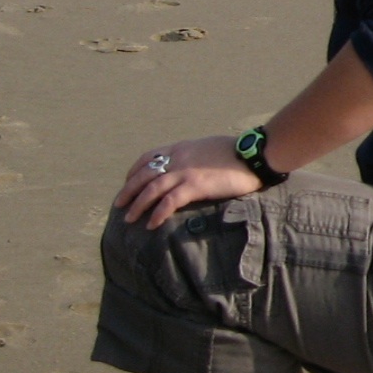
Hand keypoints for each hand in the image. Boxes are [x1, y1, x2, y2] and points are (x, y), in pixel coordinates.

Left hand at [113, 135, 259, 230]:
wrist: (253, 154)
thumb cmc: (237, 153)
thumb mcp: (208, 148)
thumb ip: (194, 157)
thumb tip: (191, 168)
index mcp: (181, 148)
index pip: (148, 157)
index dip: (134, 172)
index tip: (128, 183)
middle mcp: (178, 158)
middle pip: (144, 174)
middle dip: (128, 191)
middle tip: (119, 205)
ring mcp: (185, 171)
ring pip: (151, 189)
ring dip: (137, 205)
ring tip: (129, 219)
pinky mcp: (195, 185)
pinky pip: (169, 201)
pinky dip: (157, 213)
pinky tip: (151, 224)